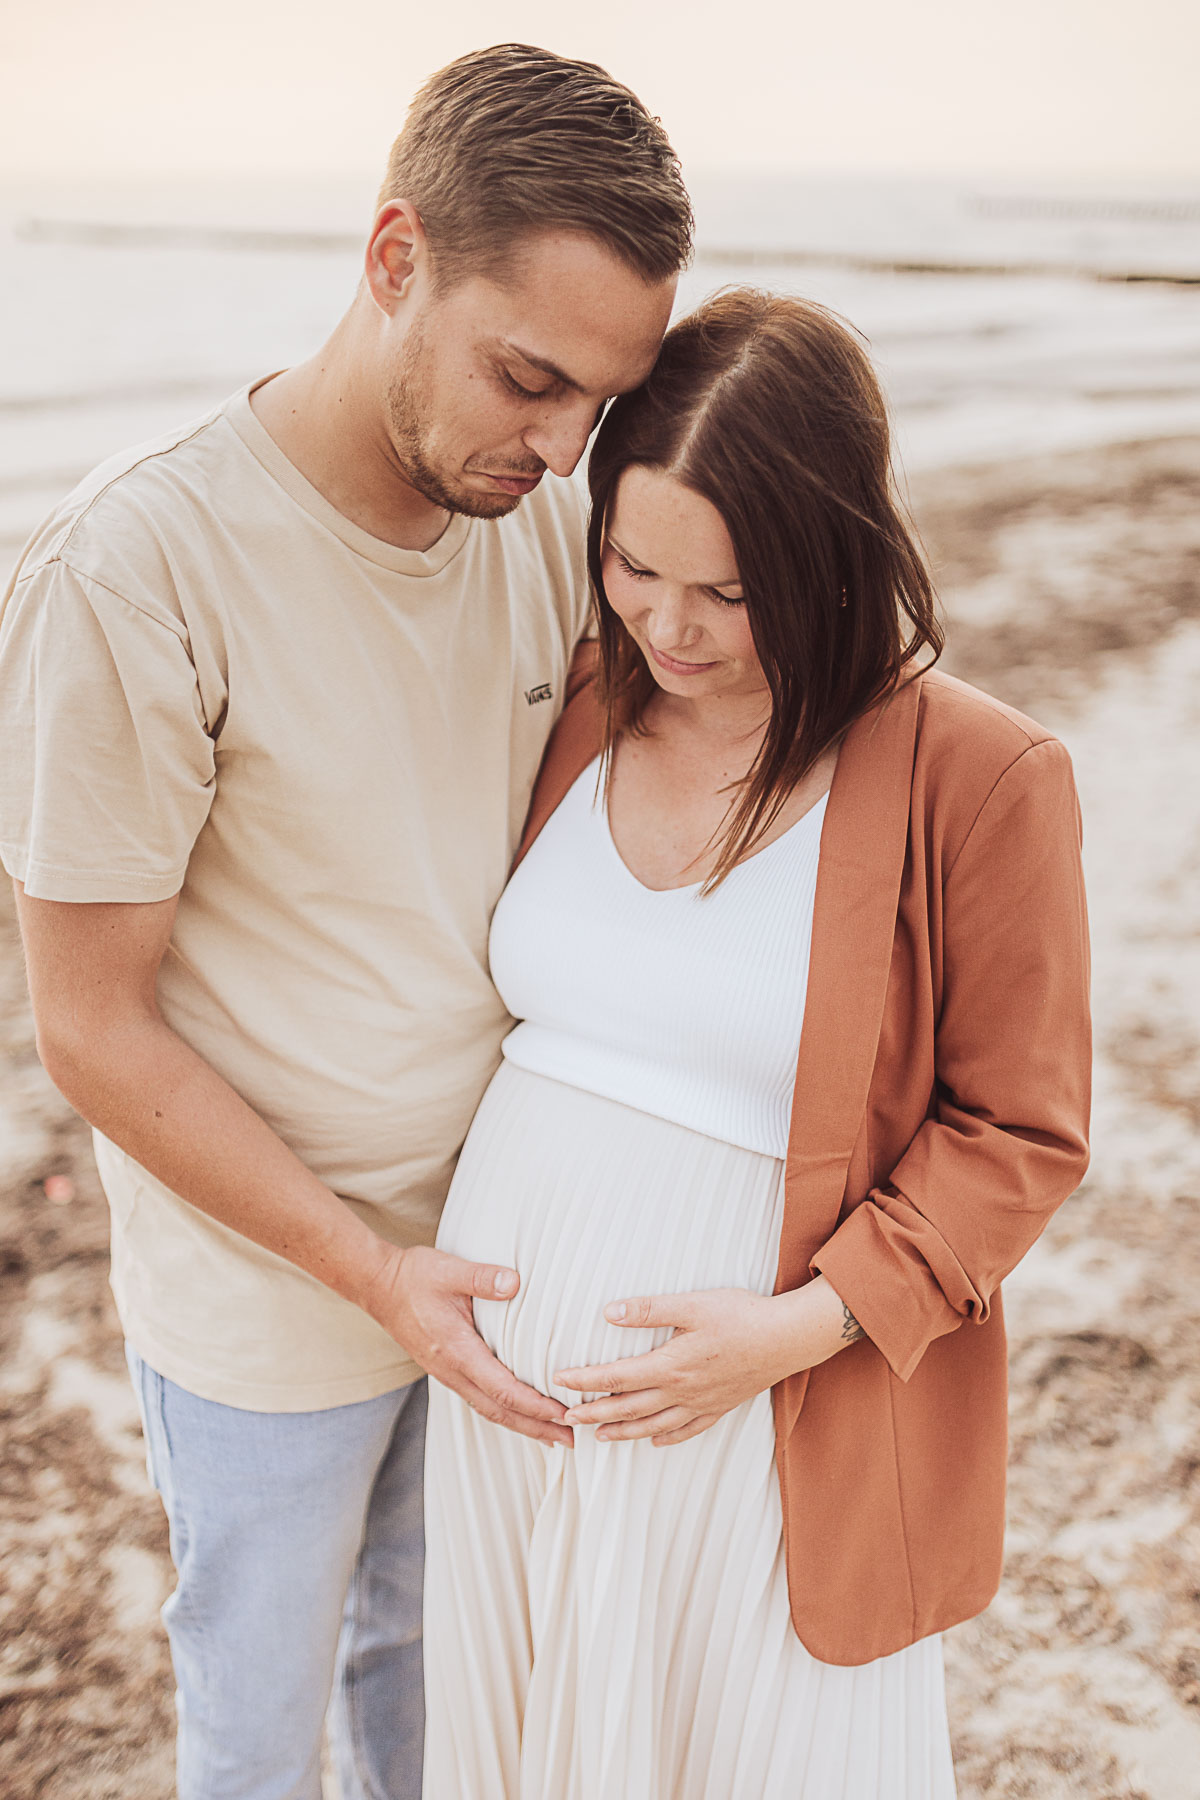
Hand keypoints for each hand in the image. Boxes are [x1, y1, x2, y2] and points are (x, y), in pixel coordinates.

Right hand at [366, 1244, 571, 1446]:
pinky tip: (518, 1414)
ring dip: (522, 1425)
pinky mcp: (445, 1369)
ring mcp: (447, 1373)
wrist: (377, 1285)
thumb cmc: (413, 1277)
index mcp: (457, 1350)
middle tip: (570, 1441)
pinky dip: (504, 1412)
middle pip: (499, 1411)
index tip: (561, 1414)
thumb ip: (482, 1277)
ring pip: (488, 1409)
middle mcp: (452, 1369)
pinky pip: (479, 1399)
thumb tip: (514, 1283)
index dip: (533, 1405)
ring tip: (552, 1437)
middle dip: (536, 1428)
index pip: (501, 1388)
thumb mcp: (449, 1270)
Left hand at [555, 1286, 795, 1446]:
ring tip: (600, 1435)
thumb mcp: (692, 1304)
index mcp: (670, 1365)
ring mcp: (702, 1403)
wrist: (787, 1339)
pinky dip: (667, 1438)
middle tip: (566, 1417)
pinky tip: (656, 1441)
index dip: (585, 1380)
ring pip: (654, 1425)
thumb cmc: (741, 1316)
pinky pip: (688, 1430)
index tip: (560, 1380)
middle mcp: (682, 1391)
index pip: (616, 1377)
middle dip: (595, 1413)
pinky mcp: (720, 1406)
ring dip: (623, 1432)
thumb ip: (649, 1309)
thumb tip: (609, 1313)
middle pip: (628, 1408)